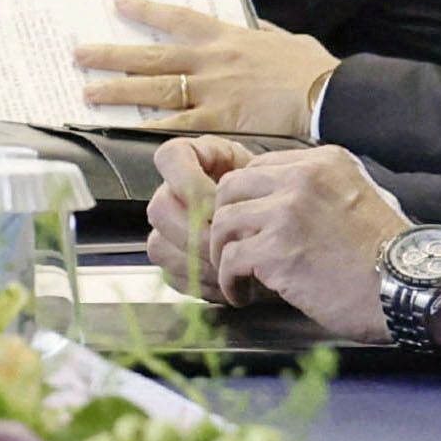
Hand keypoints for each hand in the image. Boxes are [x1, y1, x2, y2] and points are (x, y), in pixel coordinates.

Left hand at [78, 0, 335, 135]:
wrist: (329, 94)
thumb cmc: (312, 68)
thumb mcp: (284, 39)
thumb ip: (261, 31)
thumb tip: (252, 24)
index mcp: (226, 36)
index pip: (177, 18)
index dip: (145, 11)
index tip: (119, 3)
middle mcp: (211, 60)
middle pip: (152, 56)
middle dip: (113, 55)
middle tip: (80, 55)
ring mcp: (212, 90)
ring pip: (155, 88)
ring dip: (119, 91)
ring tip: (89, 92)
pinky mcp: (220, 119)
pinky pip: (177, 125)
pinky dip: (150, 127)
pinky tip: (125, 130)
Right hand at [142, 136, 267, 300]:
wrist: (280, 226)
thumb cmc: (274, 197)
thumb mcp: (266, 178)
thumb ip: (245, 187)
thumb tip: (224, 217)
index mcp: (192, 158)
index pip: (169, 158)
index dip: (189, 181)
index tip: (220, 199)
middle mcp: (172, 190)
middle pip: (160, 208)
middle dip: (197, 232)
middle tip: (230, 242)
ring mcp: (168, 226)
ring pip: (160, 245)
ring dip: (199, 261)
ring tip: (233, 266)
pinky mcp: (173, 258)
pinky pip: (171, 274)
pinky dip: (200, 282)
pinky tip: (227, 282)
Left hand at [173, 146, 414, 341]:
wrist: (412, 287)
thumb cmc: (389, 255)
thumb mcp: (359, 196)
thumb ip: (319, 191)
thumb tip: (278, 204)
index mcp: (323, 163)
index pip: (258, 167)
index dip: (246, 198)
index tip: (246, 224)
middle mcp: (301, 179)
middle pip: (231, 188)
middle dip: (224, 221)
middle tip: (231, 247)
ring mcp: (287, 213)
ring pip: (222, 223)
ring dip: (222, 253)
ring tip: (236, 275)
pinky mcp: (277, 251)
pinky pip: (230, 260)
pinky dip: (230, 280)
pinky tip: (242, 294)